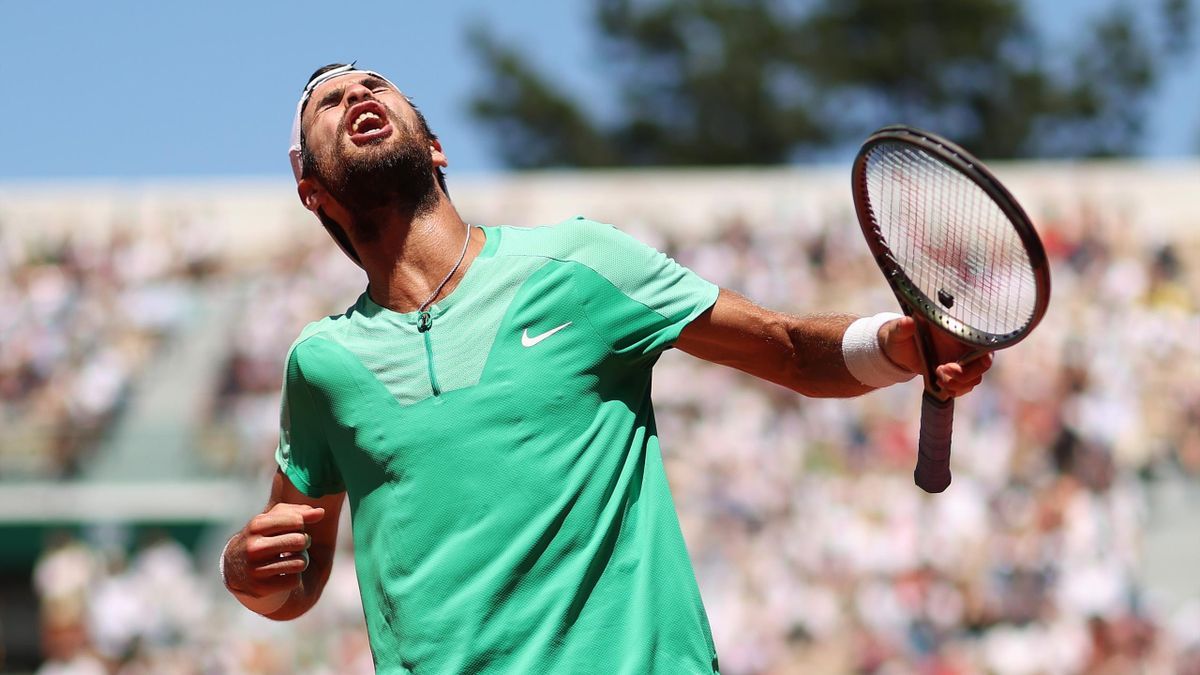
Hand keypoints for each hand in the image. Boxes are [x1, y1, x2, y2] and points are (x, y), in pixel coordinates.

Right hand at [224, 504, 324, 604]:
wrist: (234, 567)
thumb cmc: (263, 536)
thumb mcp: (274, 519)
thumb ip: (299, 512)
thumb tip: (321, 512)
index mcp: (256, 525)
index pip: (297, 521)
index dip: (301, 525)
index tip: (295, 528)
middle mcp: (253, 547)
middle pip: (300, 541)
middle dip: (303, 542)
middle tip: (296, 544)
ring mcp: (255, 569)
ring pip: (300, 563)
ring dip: (301, 561)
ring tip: (289, 559)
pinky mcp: (260, 588)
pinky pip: (294, 581)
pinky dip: (293, 577)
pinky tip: (281, 573)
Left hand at [878, 316, 992, 396]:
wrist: (898, 351)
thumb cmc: (899, 336)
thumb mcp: (898, 331)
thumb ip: (902, 327)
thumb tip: (907, 322)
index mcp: (955, 331)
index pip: (982, 341)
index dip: (983, 353)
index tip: (976, 361)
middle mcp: (963, 346)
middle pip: (982, 363)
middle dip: (966, 374)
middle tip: (941, 370)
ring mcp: (961, 361)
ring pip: (974, 378)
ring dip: (958, 384)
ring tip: (938, 380)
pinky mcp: (955, 374)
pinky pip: (965, 386)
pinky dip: (955, 390)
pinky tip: (941, 387)